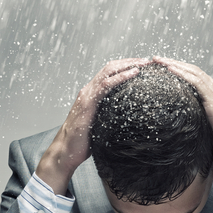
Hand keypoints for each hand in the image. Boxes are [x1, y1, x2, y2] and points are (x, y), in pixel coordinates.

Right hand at [36, 58, 152, 194]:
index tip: (142, 66)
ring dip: (127, 65)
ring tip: (143, 64)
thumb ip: (111, 117)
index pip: (109, 73)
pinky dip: (120, 77)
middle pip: (110, 68)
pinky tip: (133, 73)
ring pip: (108, 71)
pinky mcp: (88, 103)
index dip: (125, 66)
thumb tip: (129, 121)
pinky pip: (106, 85)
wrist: (65, 152)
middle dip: (130, 61)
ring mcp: (87, 96)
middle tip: (148, 61)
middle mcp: (88, 90)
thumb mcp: (101, 125)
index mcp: (91, 94)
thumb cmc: (83, 142)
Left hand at [151, 57, 212, 190]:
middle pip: (194, 70)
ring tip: (159, 61)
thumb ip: (199, 117)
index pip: (196, 76)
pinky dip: (183, 74)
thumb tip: (182, 120)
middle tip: (156, 59)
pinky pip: (198, 83)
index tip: (163, 66)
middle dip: (174, 62)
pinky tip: (171, 70)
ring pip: (195, 73)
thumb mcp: (210, 126)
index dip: (180, 69)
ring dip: (175, 65)